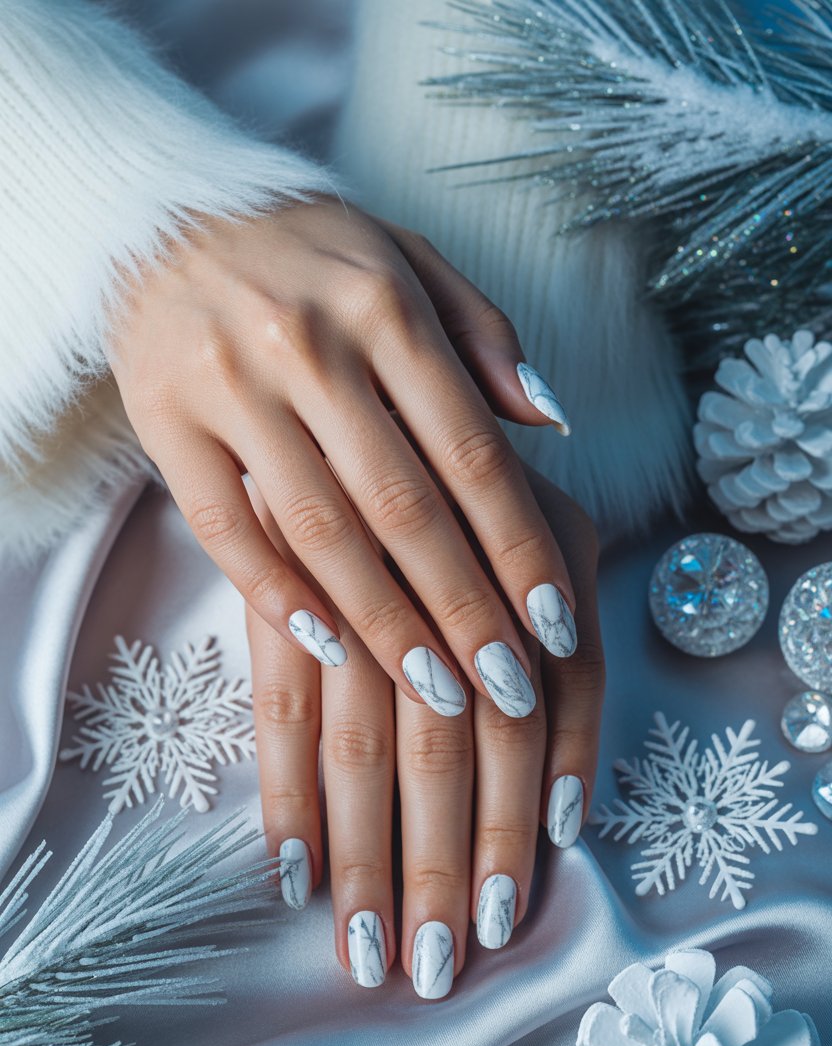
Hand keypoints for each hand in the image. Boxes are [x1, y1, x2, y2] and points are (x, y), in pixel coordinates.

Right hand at [108, 197, 577, 721]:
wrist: (157, 209)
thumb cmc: (305, 249)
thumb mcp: (406, 260)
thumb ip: (483, 335)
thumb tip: (550, 420)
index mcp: (386, 307)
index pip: (471, 452)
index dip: (518, 548)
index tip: (555, 624)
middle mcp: (310, 346)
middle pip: (405, 507)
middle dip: (466, 610)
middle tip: (510, 689)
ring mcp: (230, 386)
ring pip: (320, 531)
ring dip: (385, 624)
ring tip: (439, 694)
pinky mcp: (164, 422)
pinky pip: (224, 527)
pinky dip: (276, 593)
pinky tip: (329, 647)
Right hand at [245, 470, 602, 996]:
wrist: (332, 378)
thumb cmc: (463, 471)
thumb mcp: (550, 517)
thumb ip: (575, 643)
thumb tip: (570, 812)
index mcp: (538, 544)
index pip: (557, 704)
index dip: (530, 813)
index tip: (514, 907)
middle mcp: (449, 564)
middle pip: (458, 743)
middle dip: (449, 860)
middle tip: (441, 964)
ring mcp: (353, 578)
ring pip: (367, 741)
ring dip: (369, 851)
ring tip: (367, 949)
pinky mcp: (274, 590)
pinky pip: (280, 709)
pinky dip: (287, 791)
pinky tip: (290, 872)